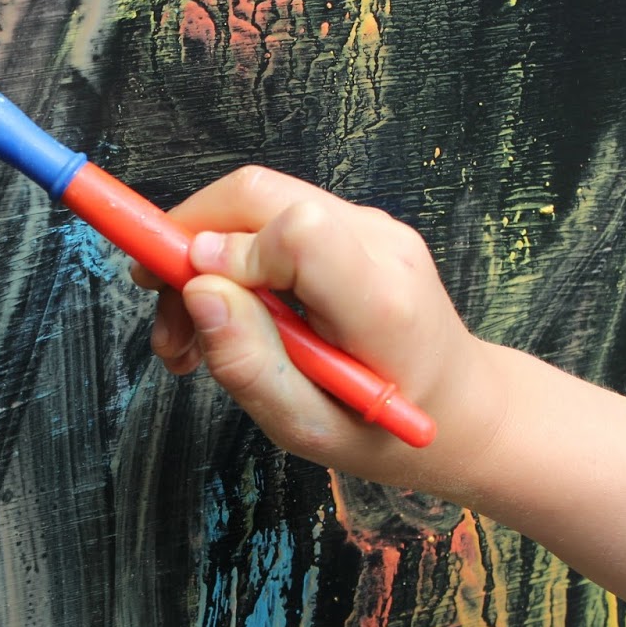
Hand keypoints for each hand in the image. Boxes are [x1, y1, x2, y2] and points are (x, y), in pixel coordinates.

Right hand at [136, 166, 507, 492]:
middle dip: (186, 240)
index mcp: (379, 302)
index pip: (295, 231)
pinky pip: (272, 217)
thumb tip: (198, 292)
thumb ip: (250, 364)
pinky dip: (232, 258)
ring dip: (202, 255)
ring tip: (186, 335)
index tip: (197, 306)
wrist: (463, 413)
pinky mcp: (354, 226)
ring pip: (254, 201)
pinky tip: (227, 316)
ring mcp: (370, 227)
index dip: (229, 256)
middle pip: (257, 192)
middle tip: (162, 312)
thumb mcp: (310, 430)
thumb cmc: (389, 434)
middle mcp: (379, 245)